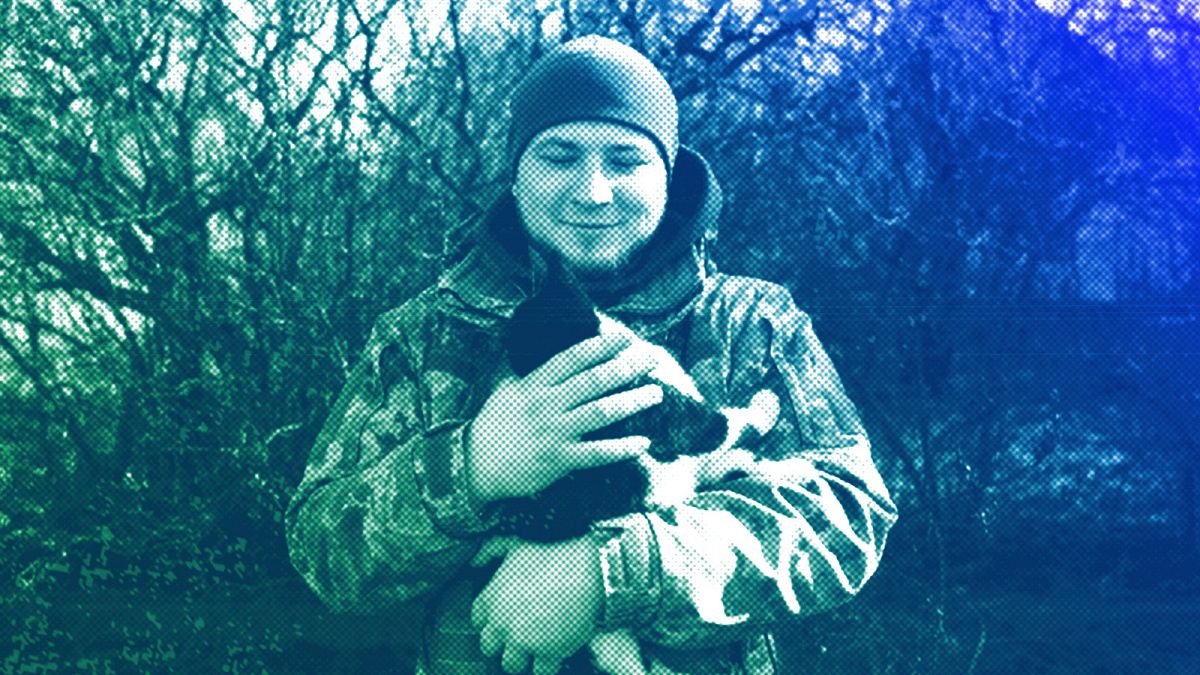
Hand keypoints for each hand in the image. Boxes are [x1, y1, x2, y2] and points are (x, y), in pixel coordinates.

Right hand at [467, 332, 662, 501]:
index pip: (573, 358)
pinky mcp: (560, 460)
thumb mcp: (507, 388)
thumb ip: (532, 370)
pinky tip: (644, 442)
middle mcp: (547, 404)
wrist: (476, 464)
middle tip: (652, 357)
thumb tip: (548, 346)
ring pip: (602, 413)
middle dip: (627, 367)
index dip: (601, 345)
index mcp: (535, 383)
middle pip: (594, 381)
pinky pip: (598, 453)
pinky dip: (622, 448)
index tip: (625, 337)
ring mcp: (555, 432)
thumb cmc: (494, 423)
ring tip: (656, 393)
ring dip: (632, 402)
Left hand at [471, 537, 603, 674]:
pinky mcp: (548, 653)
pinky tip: (556, 653)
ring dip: (523, 658)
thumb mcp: (514, 543)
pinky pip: (542, 671)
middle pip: (489, 647)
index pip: (478, 621)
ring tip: (537, 647)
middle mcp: (502, 623)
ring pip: (512, 664)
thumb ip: (490, 551)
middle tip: (520, 635)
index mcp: (491, 598)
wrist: (589, 567)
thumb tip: (475, 561)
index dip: (492, 620)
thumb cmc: (553, 551)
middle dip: (503, 643)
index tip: (504, 618)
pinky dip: (548, 665)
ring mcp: (523, 640)